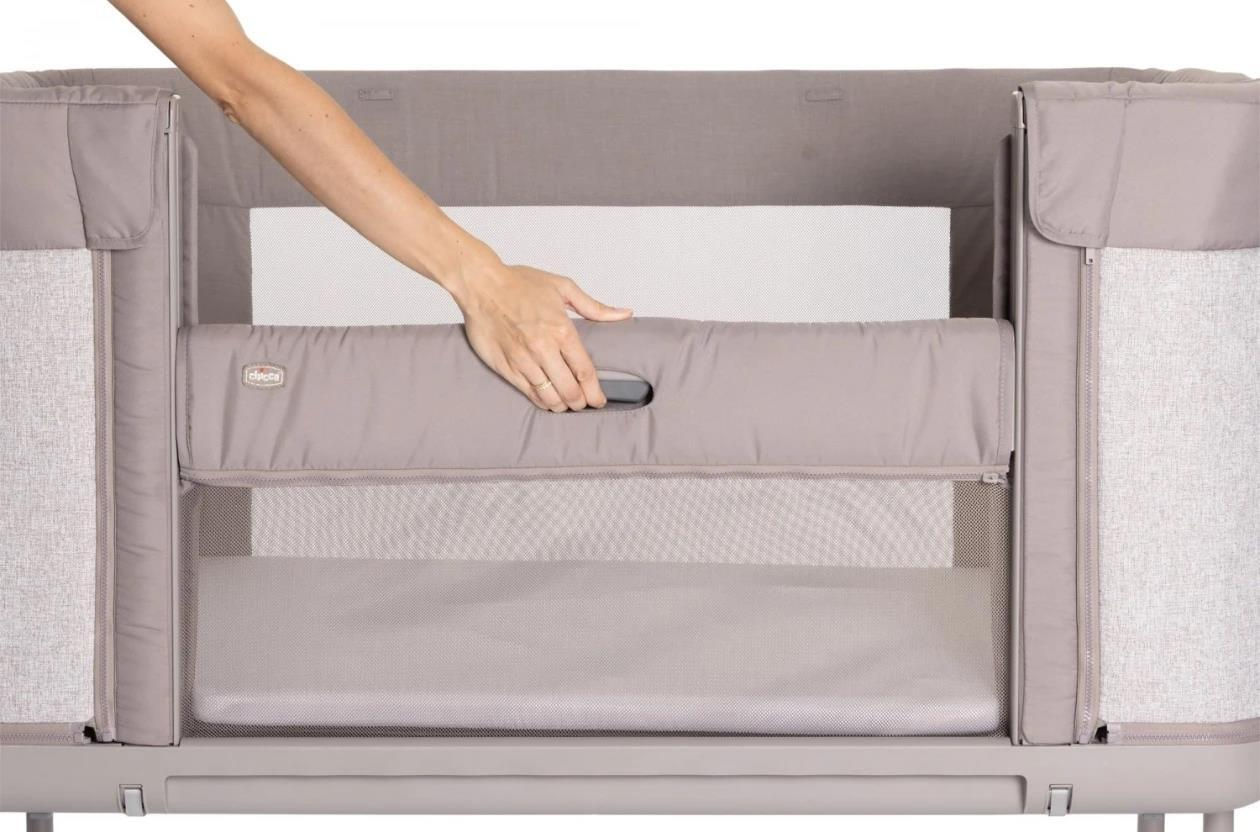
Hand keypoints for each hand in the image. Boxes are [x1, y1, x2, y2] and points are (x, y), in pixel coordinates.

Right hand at [448, 253, 632, 410]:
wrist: (481, 285)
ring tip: (566, 403)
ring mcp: (523, 360)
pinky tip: (547, 400)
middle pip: (569, 390)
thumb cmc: (519, 283)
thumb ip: (595, 307)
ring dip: (561, 404)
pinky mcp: (505, 367)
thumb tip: (624, 314)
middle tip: (584, 403)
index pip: (585, 372)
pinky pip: (528, 393)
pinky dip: (541, 400)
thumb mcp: (563, 287)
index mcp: (561, 330)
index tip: (599, 400)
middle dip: (580, 402)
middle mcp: (543, 349)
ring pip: (549, 396)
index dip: (595, 392)